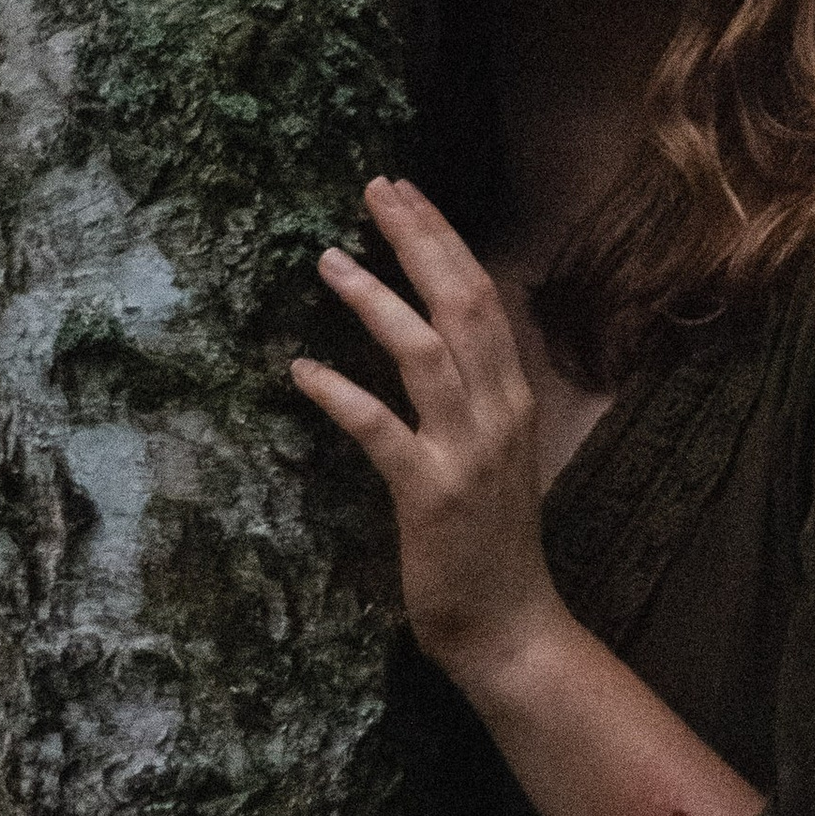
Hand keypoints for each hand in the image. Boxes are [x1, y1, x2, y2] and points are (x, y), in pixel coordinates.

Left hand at [293, 177, 569, 689]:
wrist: (509, 625)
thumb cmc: (491, 540)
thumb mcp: (495, 451)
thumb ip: (472, 395)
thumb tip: (434, 337)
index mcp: (512, 396)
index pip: (482, 296)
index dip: (443, 239)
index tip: (406, 194)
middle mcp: (498, 410)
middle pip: (461, 302)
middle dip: (418, 240)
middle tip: (376, 191)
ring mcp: (467, 451)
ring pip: (426, 351)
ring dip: (375, 299)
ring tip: (329, 258)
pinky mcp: (429, 493)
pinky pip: (380, 428)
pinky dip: (340, 393)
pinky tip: (302, 370)